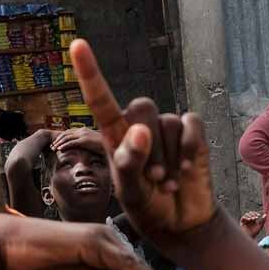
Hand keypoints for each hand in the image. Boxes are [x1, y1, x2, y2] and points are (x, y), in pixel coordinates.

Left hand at [52, 127, 104, 154]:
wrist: (112, 144)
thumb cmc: (104, 145)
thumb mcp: (93, 142)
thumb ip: (86, 142)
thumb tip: (83, 146)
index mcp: (84, 130)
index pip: (69, 132)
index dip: (61, 137)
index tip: (56, 143)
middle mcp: (82, 130)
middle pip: (66, 134)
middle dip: (58, 140)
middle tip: (52, 146)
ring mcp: (83, 135)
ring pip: (67, 138)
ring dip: (59, 143)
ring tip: (53, 148)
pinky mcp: (84, 140)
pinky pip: (71, 142)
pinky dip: (64, 145)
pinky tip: (59, 149)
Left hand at [71, 40, 216, 243]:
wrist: (181, 224)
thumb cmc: (149, 208)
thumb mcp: (132, 194)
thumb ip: (129, 165)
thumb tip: (139, 130)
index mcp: (115, 138)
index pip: (100, 101)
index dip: (90, 72)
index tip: (77, 45)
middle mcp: (139, 127)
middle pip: (141, 107)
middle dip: (149, 147)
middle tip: (154, 179)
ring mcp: (166, 129)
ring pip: (167, 121)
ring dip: (170, 157)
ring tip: (168, 182)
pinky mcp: (191, 134)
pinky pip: (190, 123)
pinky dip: (189, 147)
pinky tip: (188, 169)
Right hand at [240, 211, 264, 237]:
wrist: (250, 237)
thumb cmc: (255, 233)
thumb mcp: (260, 226)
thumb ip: (263, 221)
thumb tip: (266, 214)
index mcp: (253, 220)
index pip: (254, 214)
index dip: (256, 213)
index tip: (259, 215)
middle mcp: (248, 220)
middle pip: (250, 213)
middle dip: (253, 214)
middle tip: (255, 217)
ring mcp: (245, 221)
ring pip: (246, 214)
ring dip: (249, 215)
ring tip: (252, 219)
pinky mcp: (241, 223)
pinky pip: (242, 218)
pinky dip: (246, 217)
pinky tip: (249, 220)